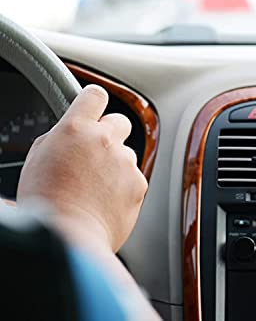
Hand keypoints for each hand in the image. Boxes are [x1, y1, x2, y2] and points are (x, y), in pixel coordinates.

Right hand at [17, 84, 147, 251]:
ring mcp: (125, 161)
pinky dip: (124, 186)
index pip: (95, 95)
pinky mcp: (139, 182)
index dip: (94, 102)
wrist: (68, 238)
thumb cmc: (46, 203)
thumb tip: (71, 131)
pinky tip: (105, 201)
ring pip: (126, 153)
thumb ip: (60, 137)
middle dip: (110, 133)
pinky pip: (134, 177)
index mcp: (76, 128)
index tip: (93, 108)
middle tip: (95, 152)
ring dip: (116, 163)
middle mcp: (105, 139)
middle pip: (119, 121)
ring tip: (95, 187)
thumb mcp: (38, 158)